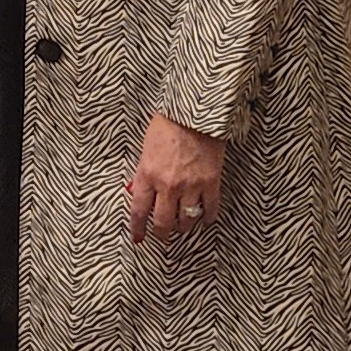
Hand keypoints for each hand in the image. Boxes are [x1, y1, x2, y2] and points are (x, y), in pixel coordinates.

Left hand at [124, 112, 224, 242]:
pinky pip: (210, 209)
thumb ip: (144, 173)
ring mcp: (191, 185)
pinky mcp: (211, 182)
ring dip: (184, 226)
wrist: (194, 112)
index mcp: (147, 175)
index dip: (138, 228)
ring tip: (183, 225)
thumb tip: (140, 192)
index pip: (139, 211)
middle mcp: (168, 185)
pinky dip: (207, 218)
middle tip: (163, 235)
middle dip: (162, 233)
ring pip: (187, 220)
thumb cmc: (167, 125)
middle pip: (164, 222)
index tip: (139, 237)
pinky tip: (206, 220)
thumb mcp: (146, 149)